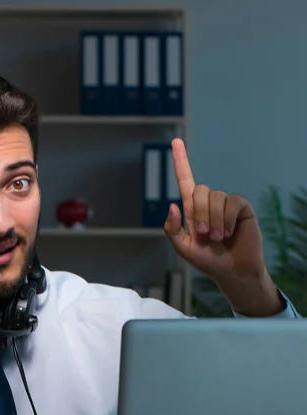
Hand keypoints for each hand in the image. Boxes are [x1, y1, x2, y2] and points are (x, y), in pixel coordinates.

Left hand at [163, 138, 265, 285]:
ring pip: (216, 197)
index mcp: (192, 209)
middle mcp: (209, 203)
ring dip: (214, 221)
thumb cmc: (206, 260)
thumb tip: (173, 205)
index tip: (175, 141)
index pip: (185, 180)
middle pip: (200, 190)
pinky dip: (227, 220)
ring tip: (218, 238)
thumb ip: (172, 229)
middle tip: (204, 235)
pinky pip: (233, 203)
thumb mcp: (183, 248)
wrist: (230, 271)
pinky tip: (229, 232)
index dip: (180, 161)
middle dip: (199, 214)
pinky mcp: (242, 208)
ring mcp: (226, 204)